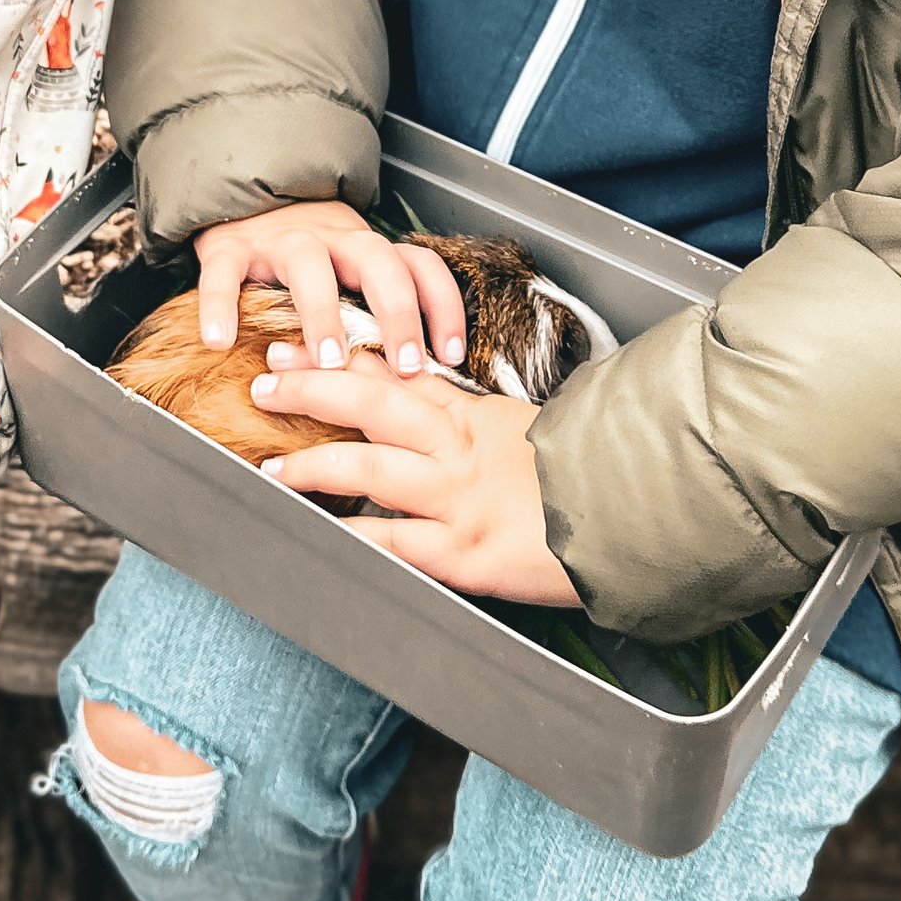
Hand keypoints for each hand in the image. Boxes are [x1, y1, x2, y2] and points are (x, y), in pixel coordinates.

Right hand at [190, 197, 468, 377]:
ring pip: (308, 266)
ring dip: (322, 313)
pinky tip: (219, 342)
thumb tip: (423, 384)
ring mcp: (281, 242)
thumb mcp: (350, 279)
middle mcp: (333, 240)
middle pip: (378, 262)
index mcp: (369, 250)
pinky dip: (219, 305)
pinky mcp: (230, 249)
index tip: (451, 356)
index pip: (421, 267)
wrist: (246, 203)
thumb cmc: (310, 260)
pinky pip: (223, 273)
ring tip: (327, 362)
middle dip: (397, 313)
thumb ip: (378, 316)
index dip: (443, 308)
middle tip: (405, 365)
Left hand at [258, 358, 580, 605]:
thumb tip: (433, 413)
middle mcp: (458, 450)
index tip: (297, 346)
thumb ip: (476, 423)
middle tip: (266, 381)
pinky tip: (315, 535)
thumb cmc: (587, 477)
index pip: (395, 374)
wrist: (634, 520)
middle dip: (312, 389)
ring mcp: (457, 501)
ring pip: (368, 470)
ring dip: (312, 465)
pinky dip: (350, 536)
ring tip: (272, 467)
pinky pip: (392, 542)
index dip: (340, 358)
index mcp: (473, 416)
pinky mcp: (462, 554)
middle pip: (370, 403)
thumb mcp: (528, 432)